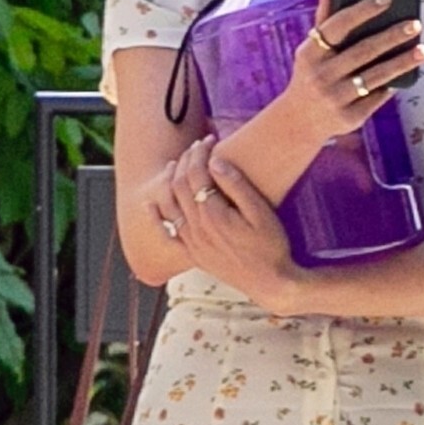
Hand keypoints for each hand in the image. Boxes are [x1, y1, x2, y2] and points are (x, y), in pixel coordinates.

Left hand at [163, 137, 298, 312]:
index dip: (201, 153)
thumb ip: (237, 185)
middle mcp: (197, 228)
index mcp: (213, 214)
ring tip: (178, 164)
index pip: (197, 174)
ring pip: (170, 204)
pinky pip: (168, 233)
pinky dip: (157, 216)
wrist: (272, 283)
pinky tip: (151, 204)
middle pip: (180, 185)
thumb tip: (215, 161)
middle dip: (187, 160)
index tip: (210, 141)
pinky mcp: (193, 255)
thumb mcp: (261, 212)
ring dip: (171, 180)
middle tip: (198, 146)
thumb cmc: (272, 246)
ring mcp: (193, 243)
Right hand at [282, 0, 423, 145]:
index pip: (339, 25)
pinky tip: (406, 75)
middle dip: (392, 36)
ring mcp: (336, 98)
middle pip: (363, 51)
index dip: (363, 10)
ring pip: (375, 76)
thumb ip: (323, 21)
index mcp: (310, 53)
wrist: (298, 122)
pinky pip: (376, 98)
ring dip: (402, 62)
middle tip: (415, 24)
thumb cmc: (309, 77)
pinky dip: (391, 86)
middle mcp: (322, 75)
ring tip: (423, 50)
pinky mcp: (349, 118)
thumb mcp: (309, 51)